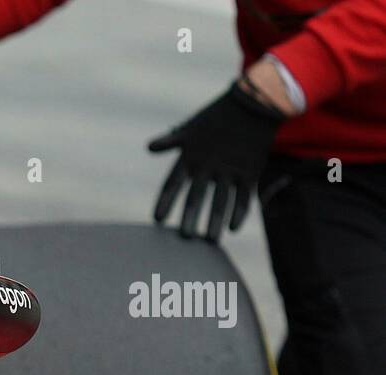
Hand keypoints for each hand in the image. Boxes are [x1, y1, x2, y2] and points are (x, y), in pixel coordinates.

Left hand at [148, 79, 286, 241]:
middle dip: (189, 217)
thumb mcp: (190, 128)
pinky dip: (239, 213)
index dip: (165, 201)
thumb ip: (170, 141)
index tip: (157, 219)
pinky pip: (244, 196)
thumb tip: (149, 148)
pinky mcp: (249, 171)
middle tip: (183, 237)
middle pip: (196, 197)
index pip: (173, 183)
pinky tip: (232, 229)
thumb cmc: (216, 117)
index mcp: (190, 156)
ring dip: (214, 222)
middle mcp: (208, 166)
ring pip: (221, 201)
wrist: (254, 103)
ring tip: (209, 241)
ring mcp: (230, 169)